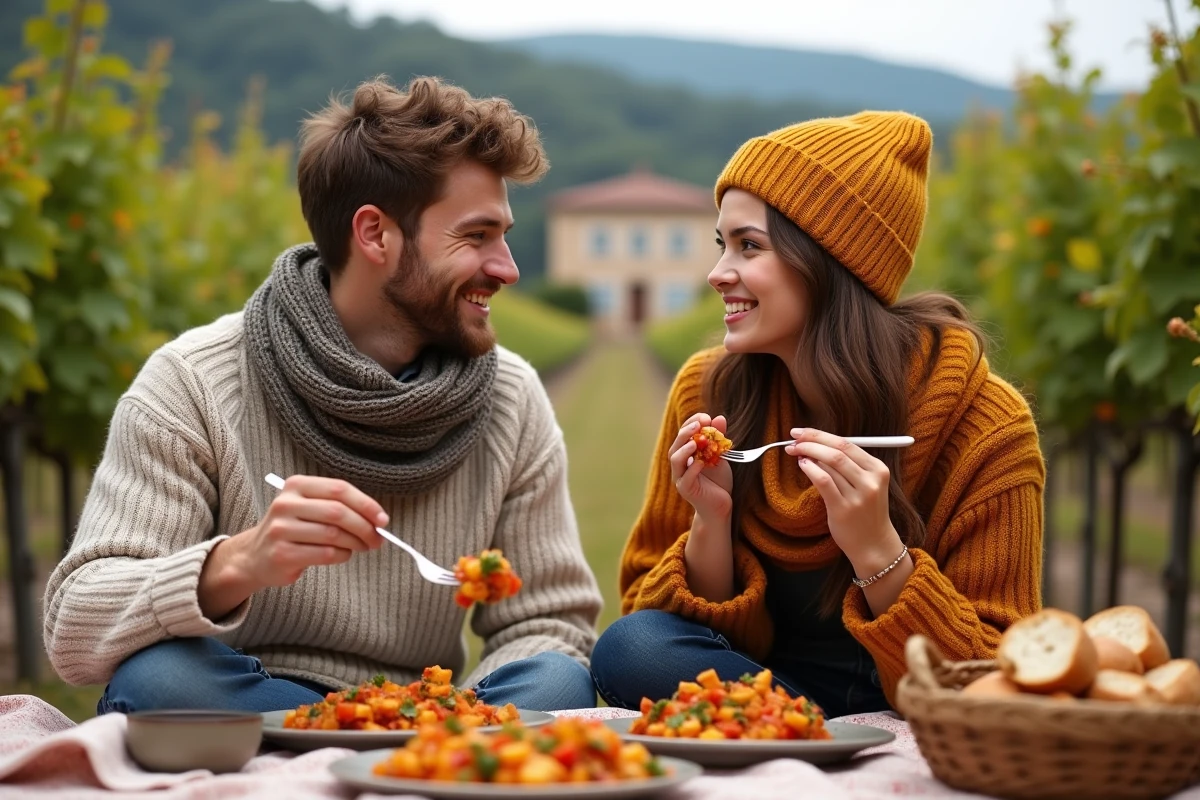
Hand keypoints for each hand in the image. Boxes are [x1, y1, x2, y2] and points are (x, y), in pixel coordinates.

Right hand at [227, 475, 387, 589]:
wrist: (255, 556)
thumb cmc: (294, 529)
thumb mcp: (310, 507)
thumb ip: (340, 507)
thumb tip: (378, 520)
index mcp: (296, 485)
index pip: (340, 489)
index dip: (366, 504)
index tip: (383, 520)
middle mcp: (286, 504)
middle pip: (338, 512)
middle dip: (364, 527)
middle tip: (377, 539)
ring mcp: (281, 529)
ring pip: (334, 535)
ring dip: (355, 543)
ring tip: (361, 547)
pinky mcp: (283, 553)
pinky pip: (325, 554)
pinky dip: (342, 556)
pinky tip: (342, 555)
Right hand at [670, 414, 732, 522]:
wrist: (721, 506)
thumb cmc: (718, 482)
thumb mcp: (721, 456)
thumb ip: (718, 439)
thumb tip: (719, 417)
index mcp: (686, 456)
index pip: (683, 435)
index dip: (691, 423)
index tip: (705, 416)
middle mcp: (680, 466)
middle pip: (676, 445)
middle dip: (686, 433)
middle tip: (698, 424)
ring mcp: (681, 478)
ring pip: (676, 460)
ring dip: (685, 449)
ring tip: (696, 442)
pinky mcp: (686, 490)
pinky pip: (685, 478)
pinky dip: (693, 468)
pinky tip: (702, 462)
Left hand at [785, 428, 902, 570]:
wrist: (873, 544)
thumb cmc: (865, 511)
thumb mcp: (866, 484)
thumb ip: (849, 465)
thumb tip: (816, 444)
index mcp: (878, 469)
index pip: (847, 443)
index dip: (821, 435)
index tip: (802, 432)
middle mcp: (871, 480)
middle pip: (838, 450)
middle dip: (812, 440)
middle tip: (793, 439)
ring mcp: (858, 495)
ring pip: (830, 463)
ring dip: (808, 453)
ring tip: (795, 452)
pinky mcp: (843, 508)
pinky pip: (824, 481)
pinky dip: (811, 469)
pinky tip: (803, 465)